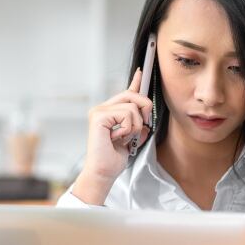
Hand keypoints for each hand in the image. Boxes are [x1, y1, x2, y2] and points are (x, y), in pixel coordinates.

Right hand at [72, 69, 152, 204]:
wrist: (103, 173)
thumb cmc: (113, 160)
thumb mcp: (132, 139)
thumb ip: (138, 127)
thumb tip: (145, 120)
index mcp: (108, 113)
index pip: (125, 93)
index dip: (135, 82)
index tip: (141, 71)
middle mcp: (102, 109)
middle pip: (132, 95)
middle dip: (145, 108)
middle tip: (144, 124)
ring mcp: (99, 111)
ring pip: (132, 107)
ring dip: (135, 125)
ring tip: (125, 138)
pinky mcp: (99, 116)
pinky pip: (126, 115)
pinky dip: (128, 128)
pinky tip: (117, 138)